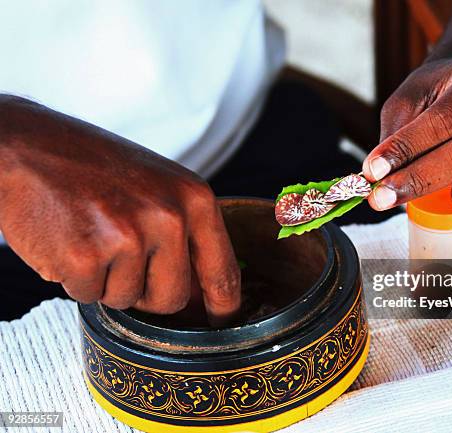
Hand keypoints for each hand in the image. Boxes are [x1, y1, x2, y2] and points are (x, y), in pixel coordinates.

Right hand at [0, 96, 239, 323]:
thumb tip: (202, 293)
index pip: (223, 270)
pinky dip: (74, 278)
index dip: (223, 307)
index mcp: (195, 198)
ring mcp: (129, 236)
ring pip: (126, 300)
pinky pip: (88, 296)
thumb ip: (185, 232)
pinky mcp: (86, 255)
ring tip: (91, 235)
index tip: (219, 323)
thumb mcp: (158, 185)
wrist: (27, 146)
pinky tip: (68, 239)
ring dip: (105, 280)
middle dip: (146, 293)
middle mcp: (170, 217)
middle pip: (172, 299)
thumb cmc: (93, 167)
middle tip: (120, 256)